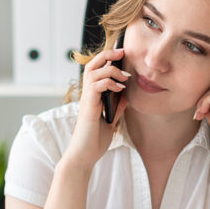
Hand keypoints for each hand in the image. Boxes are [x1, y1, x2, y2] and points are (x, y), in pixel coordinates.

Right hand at [66, 47, 129, 169]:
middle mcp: (87, 95)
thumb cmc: (94, 141)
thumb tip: (126, 95)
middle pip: (92, 64)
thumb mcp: (111, 121)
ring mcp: (87, 100)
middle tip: (122, 52)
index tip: (122, 55)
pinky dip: (109, 82)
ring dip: (111, 69)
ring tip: (124, 76)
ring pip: (93, 71)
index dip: (107, 59)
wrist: (84, 156)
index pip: (96, 70)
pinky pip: (96, 85)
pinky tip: (120, 89)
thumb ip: (116, 108)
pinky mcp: (89, 107)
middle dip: (107, 55)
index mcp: (92, 97)